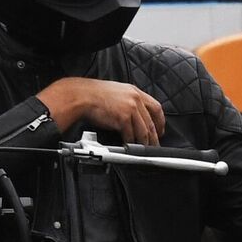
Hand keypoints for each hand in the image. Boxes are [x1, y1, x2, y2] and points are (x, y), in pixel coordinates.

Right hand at [38, 77, 163, 145]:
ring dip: (144, 143)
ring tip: (143, 150)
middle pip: (151, 122)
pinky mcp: (123, 118)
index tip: (160, 130)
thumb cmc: (94, 95)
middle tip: (154, 146)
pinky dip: (130, 143)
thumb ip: (128, 101)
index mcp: (135, 92)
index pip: (156, 108)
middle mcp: (135, 99)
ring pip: (143, 131)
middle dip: (154, 137)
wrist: (81, 96)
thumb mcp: (116, 92)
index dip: (160, 122)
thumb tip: (135, 116)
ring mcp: (130, 108)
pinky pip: (130, 135)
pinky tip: (129, 146)